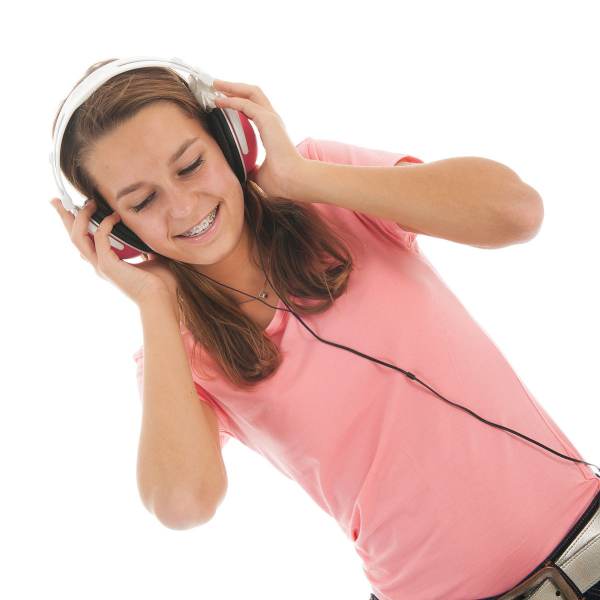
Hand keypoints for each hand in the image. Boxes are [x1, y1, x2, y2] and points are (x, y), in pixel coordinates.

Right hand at [50, 197, 173, 306]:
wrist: (162, 300)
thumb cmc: (161, 284)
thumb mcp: (152, 258)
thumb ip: (145, 247)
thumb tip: (150, 235)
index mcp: (107, 264)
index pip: (85, 242)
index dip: (78, 225)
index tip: (78, 207)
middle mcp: (99, 265)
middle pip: (73, 238)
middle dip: (65, 217)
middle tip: (57, 200)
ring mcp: (101, 266)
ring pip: (77, 237)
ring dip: (81, 217)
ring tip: (89, 203)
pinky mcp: (107, 265)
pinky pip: (99, 238)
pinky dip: (105, 225)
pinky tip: (115, 217)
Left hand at [212, 79, 304, 198]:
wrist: (294, 181)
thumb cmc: (282, 181)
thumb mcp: (258, 173)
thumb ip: (249, 168)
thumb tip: (238, 172)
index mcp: (273, 130)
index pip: (255, 107)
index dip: (239, 100)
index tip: (222, 100)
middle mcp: (273, 120)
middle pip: (253, 93)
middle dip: (234, 87)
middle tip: (216, 85)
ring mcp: (272, 118)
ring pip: (250, 92)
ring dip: (231, 87)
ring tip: (215, 84)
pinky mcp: (268, 121)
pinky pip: (245, 104)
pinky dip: (231, 100)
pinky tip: (218, 101)